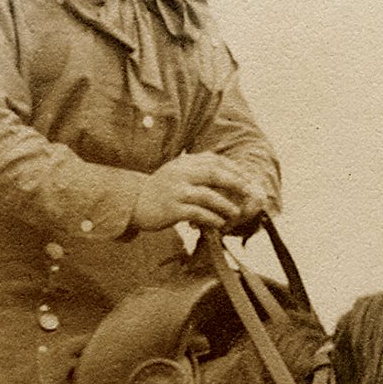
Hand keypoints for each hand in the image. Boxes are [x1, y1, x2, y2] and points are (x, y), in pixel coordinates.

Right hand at [128, 154, 259, 231]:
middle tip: (248, 192)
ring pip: (208, 196)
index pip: (214, 160)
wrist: (133, 203)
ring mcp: (176, 191)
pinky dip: (212, 218)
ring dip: (225, 205)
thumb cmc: (159, 189)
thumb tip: (223, 165)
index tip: (246, 178)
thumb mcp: (176, 171)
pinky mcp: (172, 209)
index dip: (233, 169)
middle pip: (214, 174)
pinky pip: (198, 213)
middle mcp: (180, 174)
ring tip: (236, 212)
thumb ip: (196, 167)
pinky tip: (220, 223)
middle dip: (235, 182)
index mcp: (183, 163)